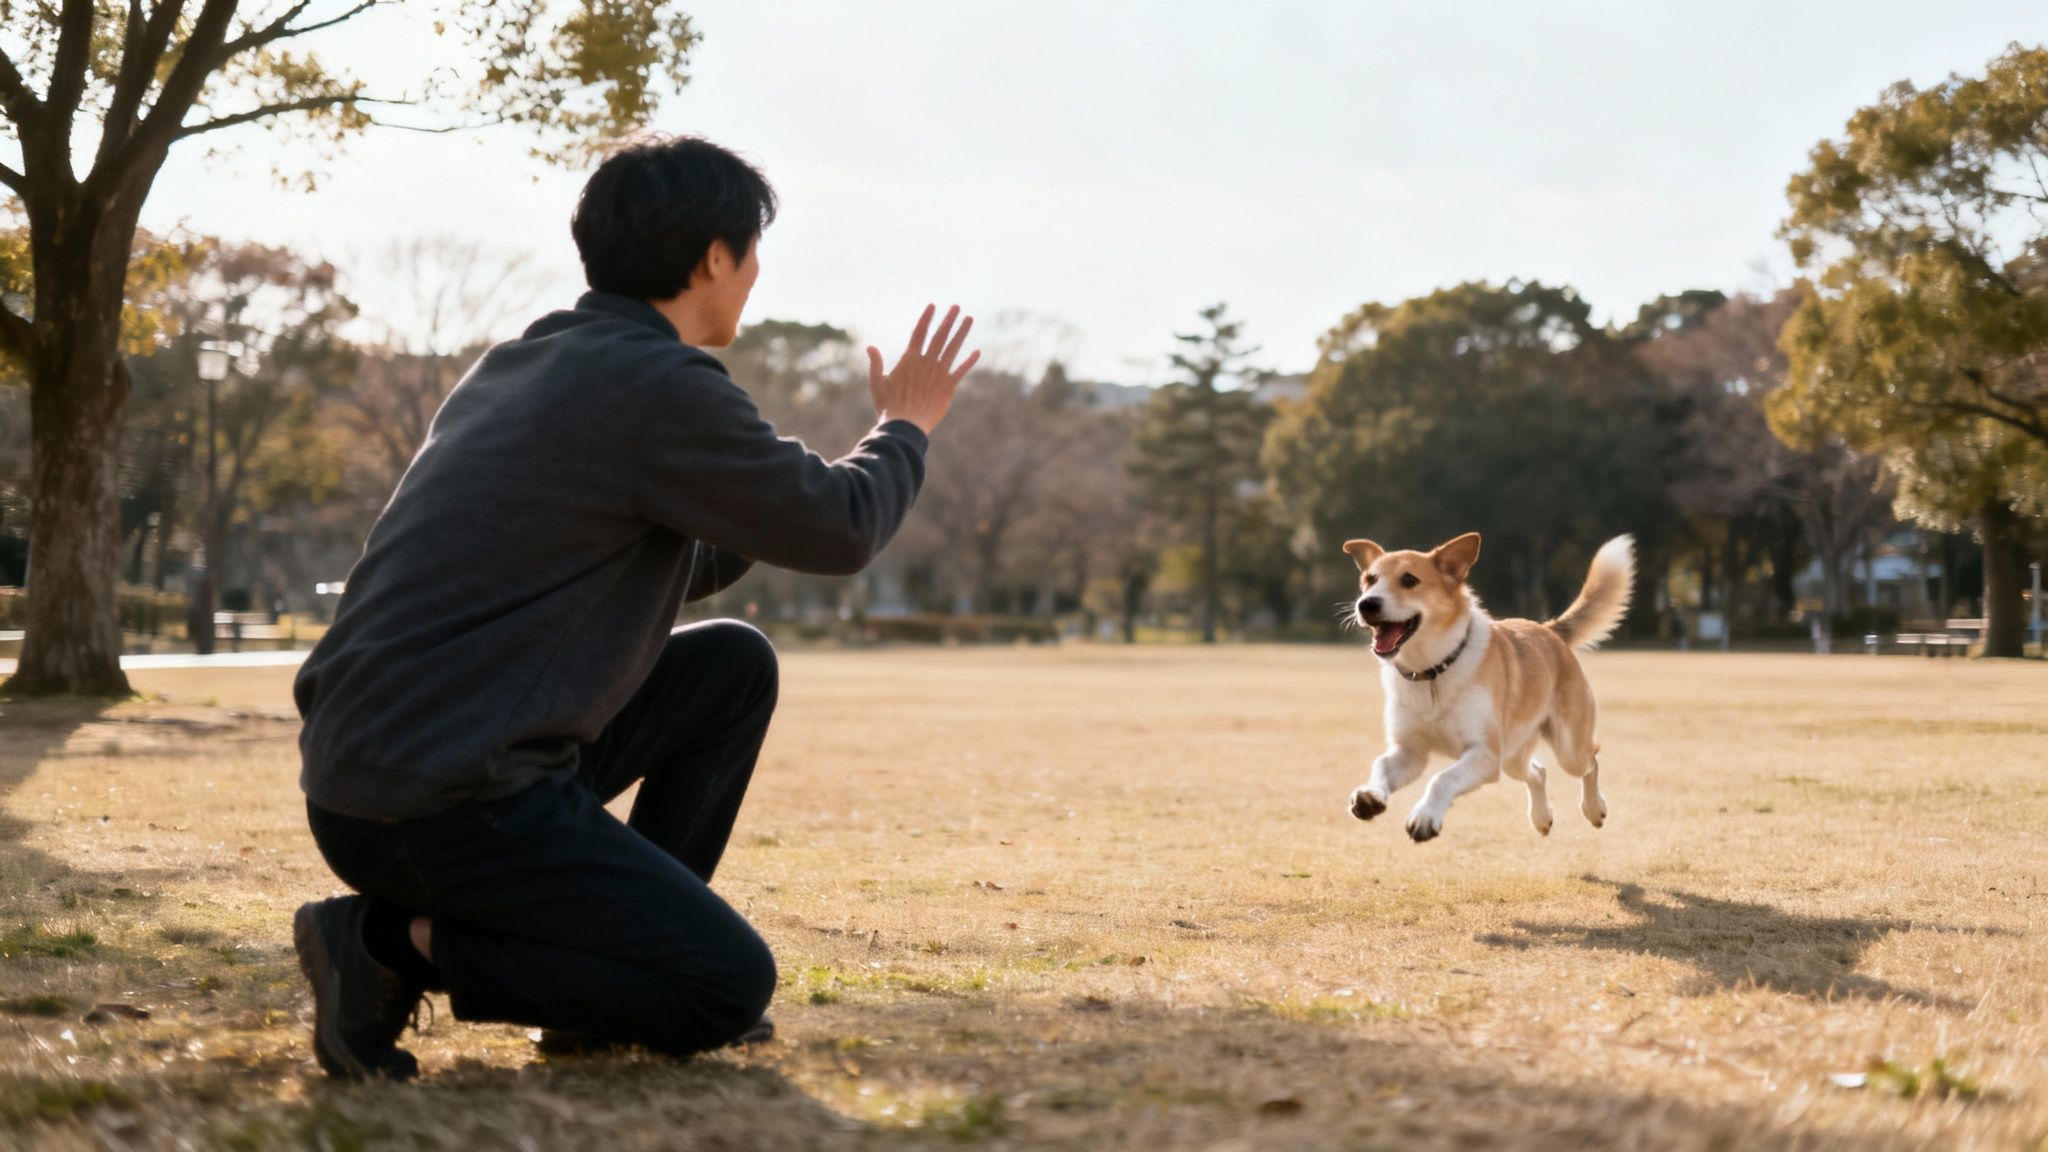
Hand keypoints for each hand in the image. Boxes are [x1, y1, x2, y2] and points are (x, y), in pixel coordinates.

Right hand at [866, 304, 978, 433]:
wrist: (906, 426)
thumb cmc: (889, 406)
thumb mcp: (877, 383)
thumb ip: (875, 364)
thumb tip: (870, 347)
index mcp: (909, 360)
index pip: (919, 333)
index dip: (926, 318)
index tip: (933, 306)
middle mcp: (927, 362)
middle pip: (940, 336)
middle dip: (948, 320)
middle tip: (956, 307)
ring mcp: (939, 373)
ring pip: (953, 348)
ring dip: (962, 332)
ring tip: (969, 318)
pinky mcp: (949, 386)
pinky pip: (962, 370)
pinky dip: (970, 361)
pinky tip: (978, 351)